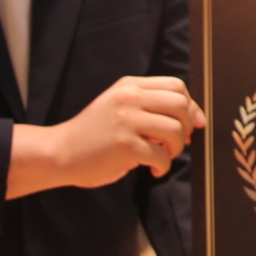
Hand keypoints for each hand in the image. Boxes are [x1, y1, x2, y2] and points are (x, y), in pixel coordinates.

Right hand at [7, 75, 204, 197]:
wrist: (60, 152)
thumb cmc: (94, 135)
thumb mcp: (119, 107)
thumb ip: (151, 106)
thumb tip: (196, 119)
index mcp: (129, 86)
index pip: (176, 85)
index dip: (190, 106)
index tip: (191, 124)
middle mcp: (129, 98)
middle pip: (181, 105)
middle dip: (186, 128)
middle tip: (176, 143)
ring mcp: (126, 120)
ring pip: (175, 130)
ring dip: (175, 149)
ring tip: (162, 156)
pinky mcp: (125, 145)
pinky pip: (162, 155)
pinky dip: (163, 166)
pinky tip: (153, 169)